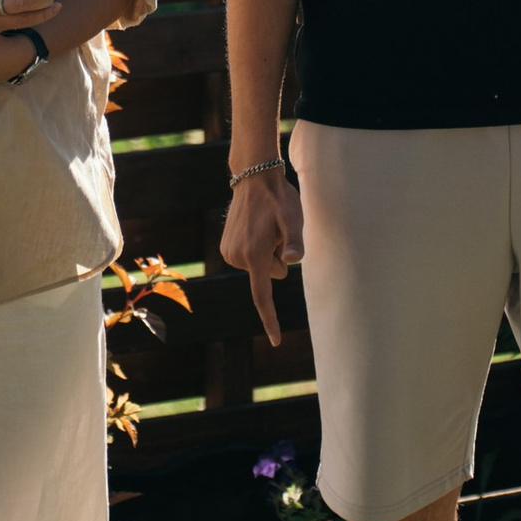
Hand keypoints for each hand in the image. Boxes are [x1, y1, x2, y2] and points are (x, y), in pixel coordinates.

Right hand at [220, 161, 305, 347]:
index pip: (263, 296)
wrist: (253, 179)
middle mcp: (238, 258)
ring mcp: (229, 253)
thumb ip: (295, 241)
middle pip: (270, 277)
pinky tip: (256, 228)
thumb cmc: (279, 199)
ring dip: (267, 253)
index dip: (270, 319)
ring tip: (265, 227)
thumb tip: (293, 262)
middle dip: (277, 260)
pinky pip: (249, 261)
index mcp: (255, 255)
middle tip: (277, 232)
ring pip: (260, 269)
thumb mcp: (293, 217)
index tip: (275, 341)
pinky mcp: (226, 248)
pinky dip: (256, 250)